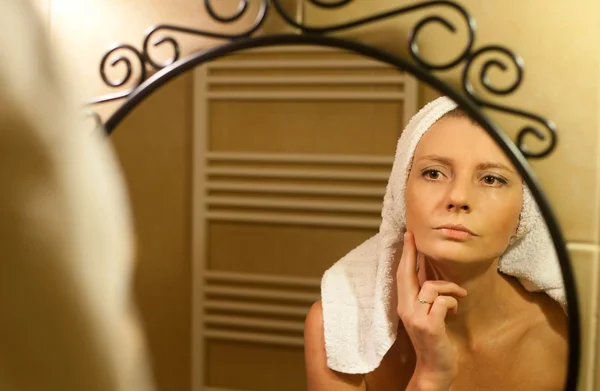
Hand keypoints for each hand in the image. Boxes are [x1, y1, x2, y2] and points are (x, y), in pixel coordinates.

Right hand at [396, 231, 467, 388]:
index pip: (402, 274)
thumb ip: (425, 295)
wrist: (434, 368)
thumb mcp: (425, 314)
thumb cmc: (433, 339)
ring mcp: (416, 317)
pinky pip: (443, 301)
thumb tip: (429, 272)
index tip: (408, 234)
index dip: (405, 254)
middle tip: (414, 237)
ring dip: (449, 289)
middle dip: (412, 253)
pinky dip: (453, 303)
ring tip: (457, 298)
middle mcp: (406, 308)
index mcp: (404, 304)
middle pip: (407, 274)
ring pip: (431, 287)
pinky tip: (455, 311)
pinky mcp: (429, 325)